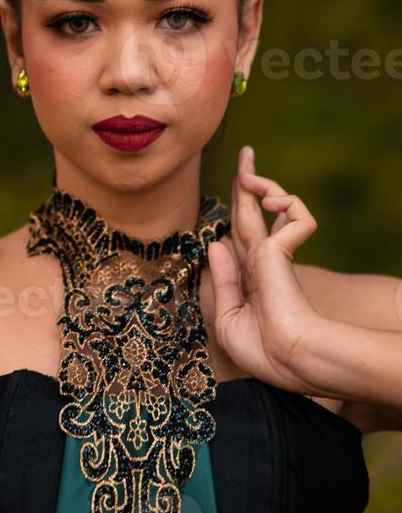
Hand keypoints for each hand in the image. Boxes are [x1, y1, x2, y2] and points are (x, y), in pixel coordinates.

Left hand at [207, 145, 323, 393]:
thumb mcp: (228, 318)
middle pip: (252, 210)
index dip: (238, 211)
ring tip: (248, 172)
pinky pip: (295, 215)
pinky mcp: (284, 250)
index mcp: (250, 277)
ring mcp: (274, 253)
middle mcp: (262, 260)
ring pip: (273, 203)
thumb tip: (216, 243)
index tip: (237, 193)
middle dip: (248, 181)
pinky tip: (270, 202)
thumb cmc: (260, 351)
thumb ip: (223, 280)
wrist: (285, 360)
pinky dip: (285, 202)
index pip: (241, 234)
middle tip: (246, 152)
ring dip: (259, 183)